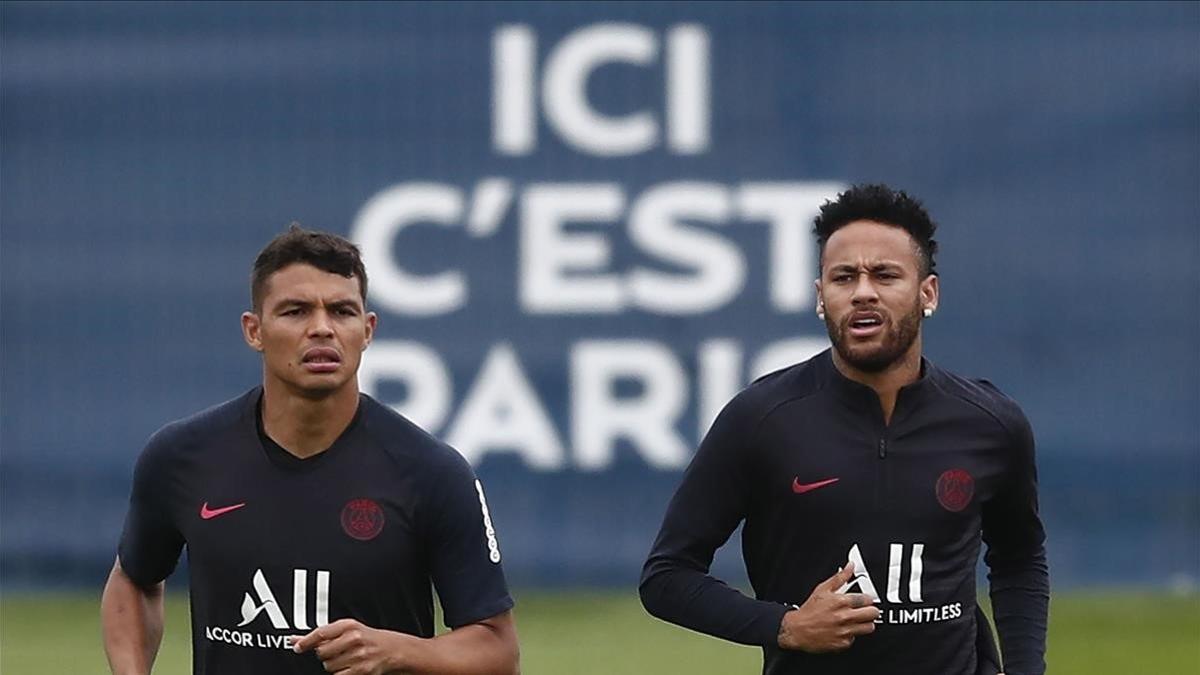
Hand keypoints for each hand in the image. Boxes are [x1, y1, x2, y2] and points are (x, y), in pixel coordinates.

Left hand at [293, 619, 409, 674]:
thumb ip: (323, 634)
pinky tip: (349, 667)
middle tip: (336, 651)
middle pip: (322, 652)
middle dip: (325, 654)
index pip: (320, 633)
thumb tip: (297, 640)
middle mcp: (354, 639)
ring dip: (333, 665)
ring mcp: (358, 655)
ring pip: (328, 666)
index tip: (297, 647)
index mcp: (349, 625)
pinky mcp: (361, 671)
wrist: (393, 650)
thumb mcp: (349, 630)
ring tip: (345, 659)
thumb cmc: (369, 639)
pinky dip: (340, 673)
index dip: (305, 641)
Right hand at [777, 562, 880, 652]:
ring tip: (857, 620)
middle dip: (871, 611)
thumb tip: (850, 566)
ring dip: (865, 623)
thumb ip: (840, 577)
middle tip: (866, 610)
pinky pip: (856, 638)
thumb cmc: (809, 610)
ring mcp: (845, 631)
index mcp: (841, 601)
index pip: (867, 599)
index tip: (865, 600)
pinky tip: (845, 629)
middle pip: (873, 614)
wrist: (798, 630)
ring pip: (869, 627)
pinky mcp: (843, 643)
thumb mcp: (822, 589)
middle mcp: (845, 617)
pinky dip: (852, 634)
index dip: (868, 599)